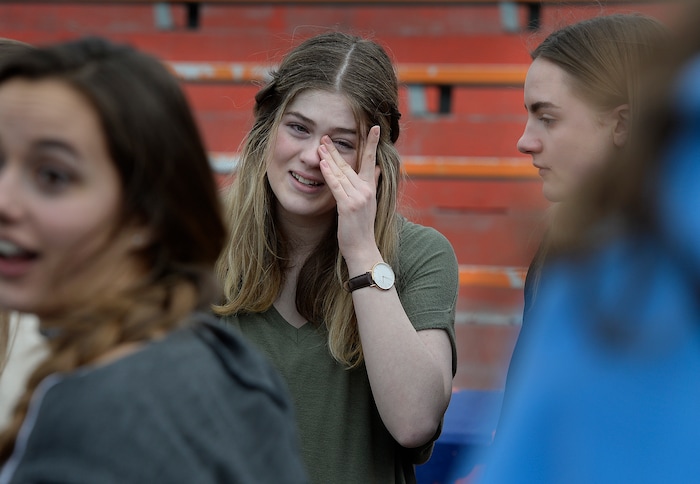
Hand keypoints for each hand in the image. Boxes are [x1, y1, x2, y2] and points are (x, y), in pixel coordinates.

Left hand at [319, 125, 381, 261]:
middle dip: (337, 150)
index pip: (371, 161)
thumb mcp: (370, 204)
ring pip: (342, 173)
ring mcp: (358, 197)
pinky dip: (329, 173)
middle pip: (351, 164)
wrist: (363, 248)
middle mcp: (366, 190)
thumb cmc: (362, 228)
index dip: (372, 143)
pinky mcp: (348, 206)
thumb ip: (373, 184)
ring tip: (320, 145)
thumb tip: (378, 169)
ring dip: (329, 158)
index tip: (374, 127)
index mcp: (370, 188)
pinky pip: (336, 186)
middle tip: (326, 136)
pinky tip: (322, 163)